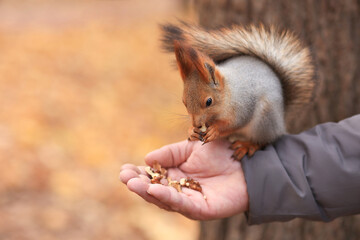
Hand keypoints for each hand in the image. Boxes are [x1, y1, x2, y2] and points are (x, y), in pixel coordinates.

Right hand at [120, 139, 248, 219]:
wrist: (246, 161)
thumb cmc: (220, 153)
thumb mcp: (190, 148)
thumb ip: (170, 153)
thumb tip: (147, 160)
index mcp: (175, 175)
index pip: (152, 176)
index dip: (138, 173)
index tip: (124, 168)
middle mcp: (179, 189)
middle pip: (154, 190)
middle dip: (138, 184)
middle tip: (124, 176)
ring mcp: (189, 201)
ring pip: (164, 199)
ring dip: (147, 191)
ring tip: (133, 183)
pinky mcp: (201, 209)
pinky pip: (182, 204)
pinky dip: (167, 197)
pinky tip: (154, 188)